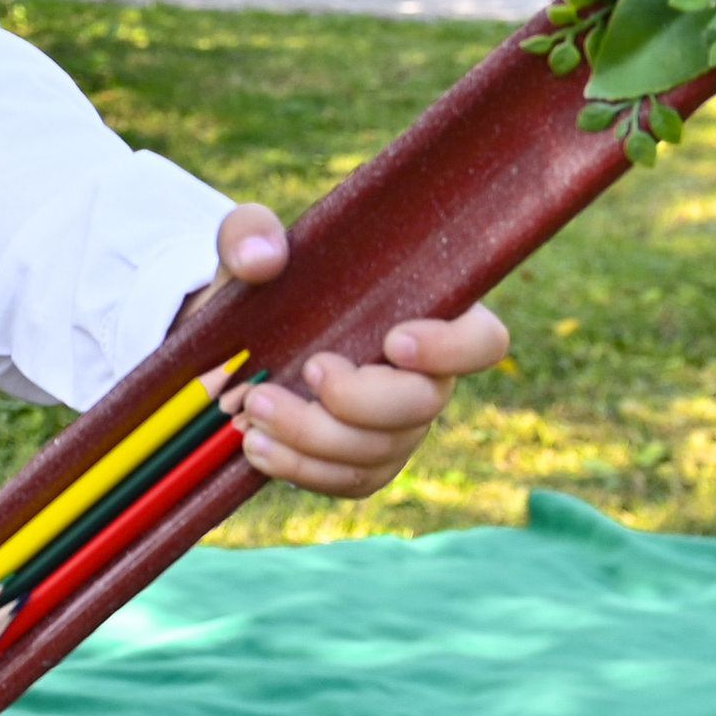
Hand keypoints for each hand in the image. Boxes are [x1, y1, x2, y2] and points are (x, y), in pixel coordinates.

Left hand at [182, 202, 510, 499]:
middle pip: (426, 404)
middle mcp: (422, 376)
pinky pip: (350, 481)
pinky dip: (302, 469)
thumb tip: (262, 259)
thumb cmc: (263, 283)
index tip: (393, 341)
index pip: (481, 338)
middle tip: (306, 369)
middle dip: (360, 399)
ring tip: (254, 409)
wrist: (233, 340)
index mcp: (421, 313)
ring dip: (314, 436)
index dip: (452, 348)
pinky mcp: (362, 462)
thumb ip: (249, 233)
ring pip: (381, 450)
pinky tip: (258, 446)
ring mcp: (396, 426)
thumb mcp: (246, 242)